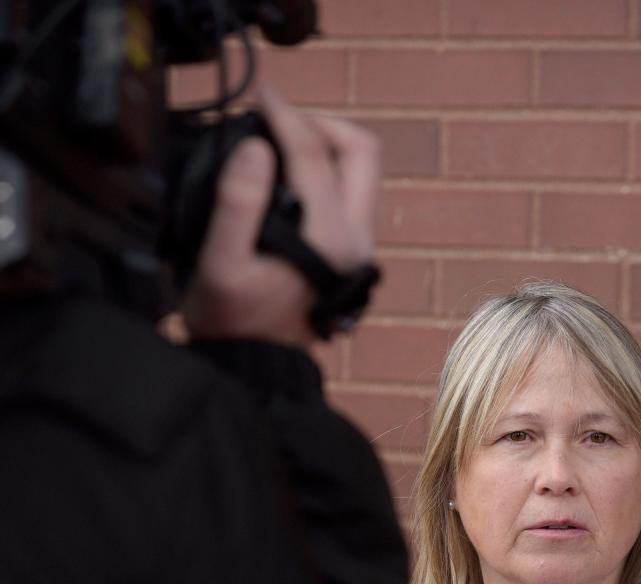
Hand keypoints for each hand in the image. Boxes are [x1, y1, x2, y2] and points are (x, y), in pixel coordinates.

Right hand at [182, 86, 380, 347]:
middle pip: (360, 152)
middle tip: (278, 120)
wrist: (253, 371)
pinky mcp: (351, 257)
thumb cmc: (230, 325)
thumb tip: (258, 147)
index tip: (259, 96)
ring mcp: (359, 251)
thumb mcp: (219, 263)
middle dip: (320, 124)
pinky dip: (326, 173)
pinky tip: (288, 178)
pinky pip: (351, 196)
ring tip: (280, 144)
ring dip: (325, 147)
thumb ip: (237, 202)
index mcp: (328, 240)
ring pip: (361, 173)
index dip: (283, 113)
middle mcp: (356, 243)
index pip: (313, 151)